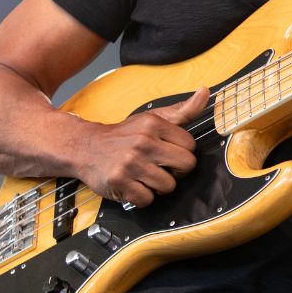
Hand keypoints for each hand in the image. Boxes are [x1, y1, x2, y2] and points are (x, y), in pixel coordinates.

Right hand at [71, 86, 210, 207]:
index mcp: (153, 124)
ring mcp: (130, 163)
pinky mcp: (119, 182)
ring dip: (158, 186)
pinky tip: (133, 185)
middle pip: (185, 166)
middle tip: (159, 167)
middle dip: (175, 171)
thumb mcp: (152, 118)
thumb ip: (182, 110)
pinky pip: (147, 200)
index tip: (168, 152)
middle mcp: (143, 142)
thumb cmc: (124, 135)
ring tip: (143, 175)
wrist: (86, 147)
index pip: (190, 146)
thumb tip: (205, 93)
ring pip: (168, 186)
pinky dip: (141, 197)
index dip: (182, 153)